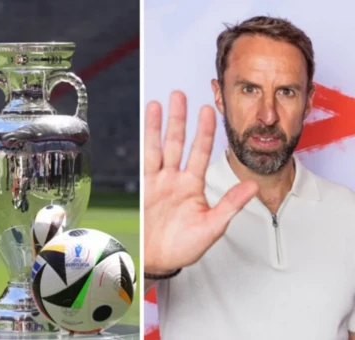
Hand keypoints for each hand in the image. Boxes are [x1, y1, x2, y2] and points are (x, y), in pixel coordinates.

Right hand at [144, 91, 257, 273]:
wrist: (157, 259)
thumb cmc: (183, 247)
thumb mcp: (213, 227)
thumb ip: (230, 204)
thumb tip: (253, 185)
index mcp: (193, 186)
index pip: (201, 152)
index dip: (205, 131)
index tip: (208, 110)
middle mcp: (176, 179)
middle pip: (179, 142)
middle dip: (182, 118)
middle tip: (182, 94)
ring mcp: (159, 181)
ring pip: (161, 145)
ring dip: (162, 124)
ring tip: (164, 101)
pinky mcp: (145, 186)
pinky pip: (145, 158)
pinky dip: (146, 139)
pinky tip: (147, 123)